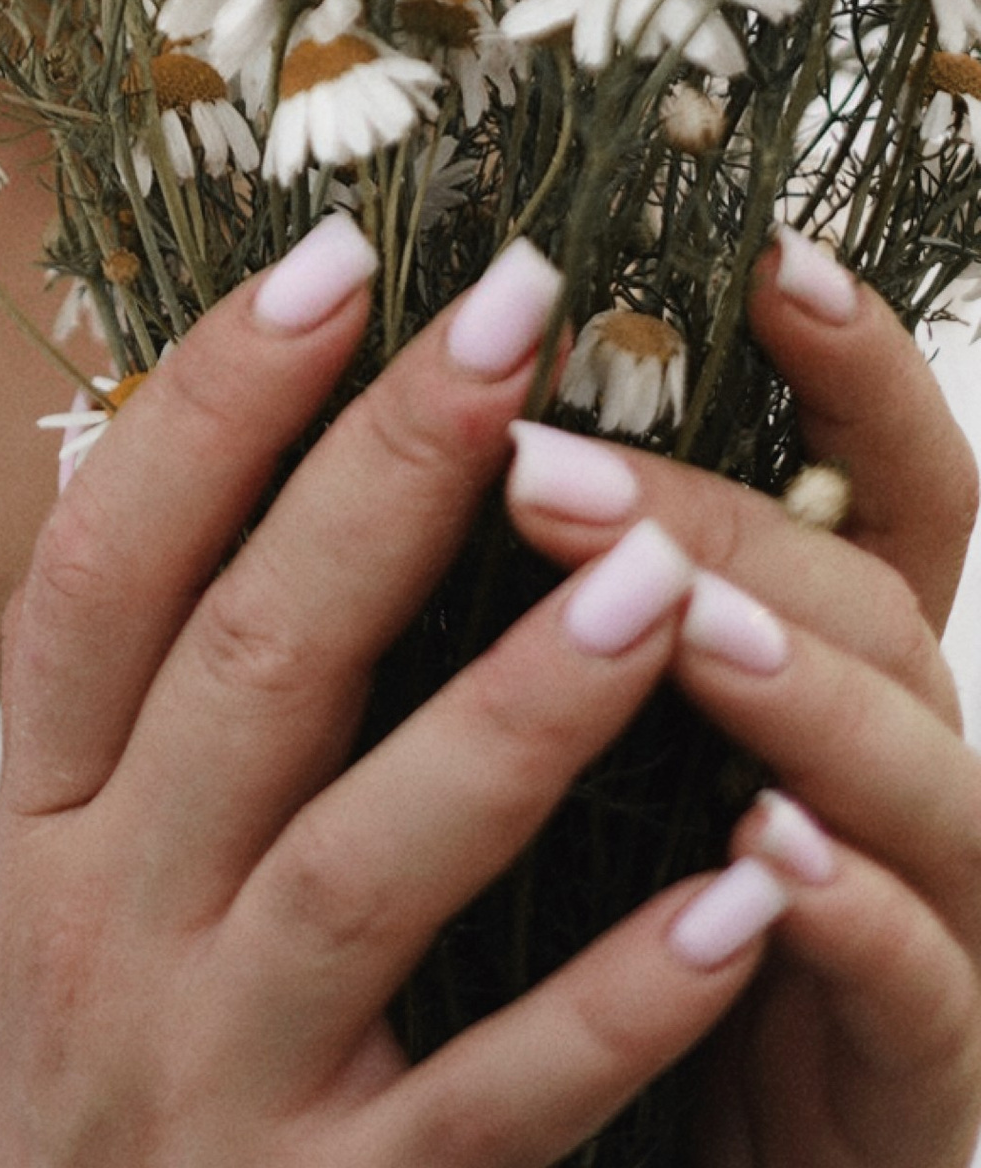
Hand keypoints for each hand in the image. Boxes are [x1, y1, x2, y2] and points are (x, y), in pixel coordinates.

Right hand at [0, 214, 791, 1167]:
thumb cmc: (109, 1098)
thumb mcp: (58, 899)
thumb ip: (135, 713)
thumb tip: (211, 423)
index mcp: (32, 833)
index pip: (96, 575)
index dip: (207, 408)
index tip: (337, 255)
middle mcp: (94, 940)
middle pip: (241, 667)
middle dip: (382, 476)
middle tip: (521, 314)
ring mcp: (213, 1088)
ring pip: (369, 865)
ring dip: (519, 710)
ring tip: (658, 569)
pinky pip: (496, 1102)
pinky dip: (619, 997)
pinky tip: (740, 896)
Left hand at [503, 229, 980, 1167]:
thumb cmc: (594, 949)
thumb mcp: (572, 742)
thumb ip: (541, 581)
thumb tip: (407, 372)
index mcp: (812, 665)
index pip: (878, 486)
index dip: (856, 369)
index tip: (771, 252)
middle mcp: (889, 771)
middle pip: (866, 597)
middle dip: (712, 518)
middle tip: (538, 461)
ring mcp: (928, 927)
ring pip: (911, 775)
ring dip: (794, 687)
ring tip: (682, 622)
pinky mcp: (911, 1089)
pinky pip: (912, 994)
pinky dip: (847, 919)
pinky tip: (768, 861)